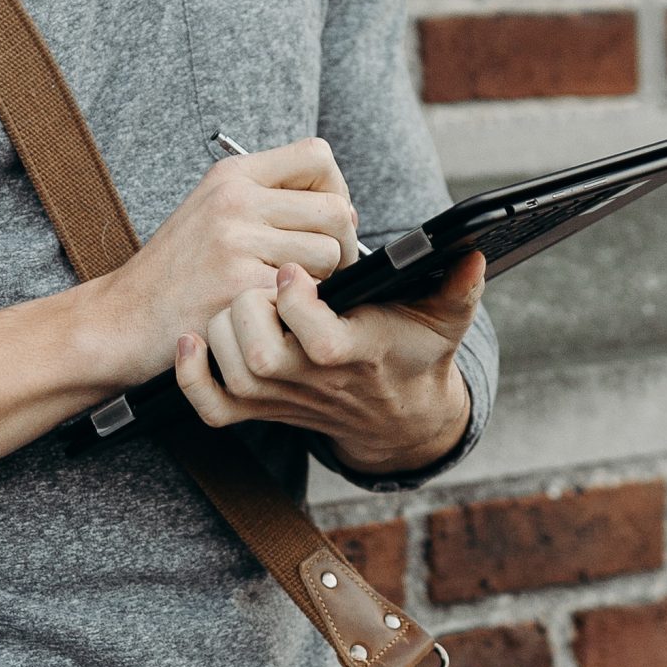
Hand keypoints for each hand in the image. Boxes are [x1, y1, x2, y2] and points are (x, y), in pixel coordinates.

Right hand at [85, 137, 364, 382]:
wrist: (123, 318)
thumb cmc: (179, 272)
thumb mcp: (215, 212)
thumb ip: (273, 201)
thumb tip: (348, 211)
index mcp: (232, 176)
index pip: (317, 156)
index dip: (336, 189)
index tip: (322, 223)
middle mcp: (234, 200)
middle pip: (337, 210)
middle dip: (342, 245)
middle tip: (320, 270)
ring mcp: (236, 242)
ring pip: (329, 254)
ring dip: (322, 281)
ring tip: (289, 292)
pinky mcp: (239, 286)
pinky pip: (306, 293)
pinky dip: (299, 309)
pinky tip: (272, 315)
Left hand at [172, 250, 485, 474]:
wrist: (397, 413)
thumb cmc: (415, 352)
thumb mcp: (445, 318)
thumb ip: (459, 287)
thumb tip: (474, 253)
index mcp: (358, 354)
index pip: (318, 342)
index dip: (298, 302)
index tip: (297, 267)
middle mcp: (315, 381)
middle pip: (261, 358)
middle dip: (251, 309)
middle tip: (262, 282)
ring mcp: (283, 399)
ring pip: (233, 372)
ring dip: (222, 330)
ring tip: (241, 298)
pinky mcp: (260, 409)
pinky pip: (212, 407)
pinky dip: (192, 377)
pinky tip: (193, 339)